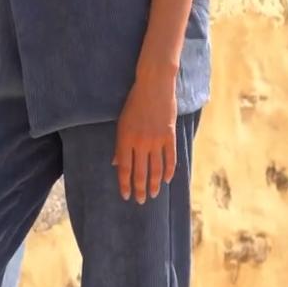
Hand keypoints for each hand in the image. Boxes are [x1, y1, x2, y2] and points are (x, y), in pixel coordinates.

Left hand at [111, 69, 177, 202]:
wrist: (154, 86)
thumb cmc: (134, 103)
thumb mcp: (122, 122)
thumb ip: (120, 145)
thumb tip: (116, 164)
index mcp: (125, 139)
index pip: (125, 168)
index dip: (125, 184)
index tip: (126, 196)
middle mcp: (141, 142)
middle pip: (140, 172)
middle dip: (140, 189)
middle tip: (141, 201)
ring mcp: (156, 140)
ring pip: (156, 169)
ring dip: (154, 184)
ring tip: (154, 194)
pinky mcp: (169, 135)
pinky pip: (170, 158)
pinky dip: (169, 171)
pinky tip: (167, 180)